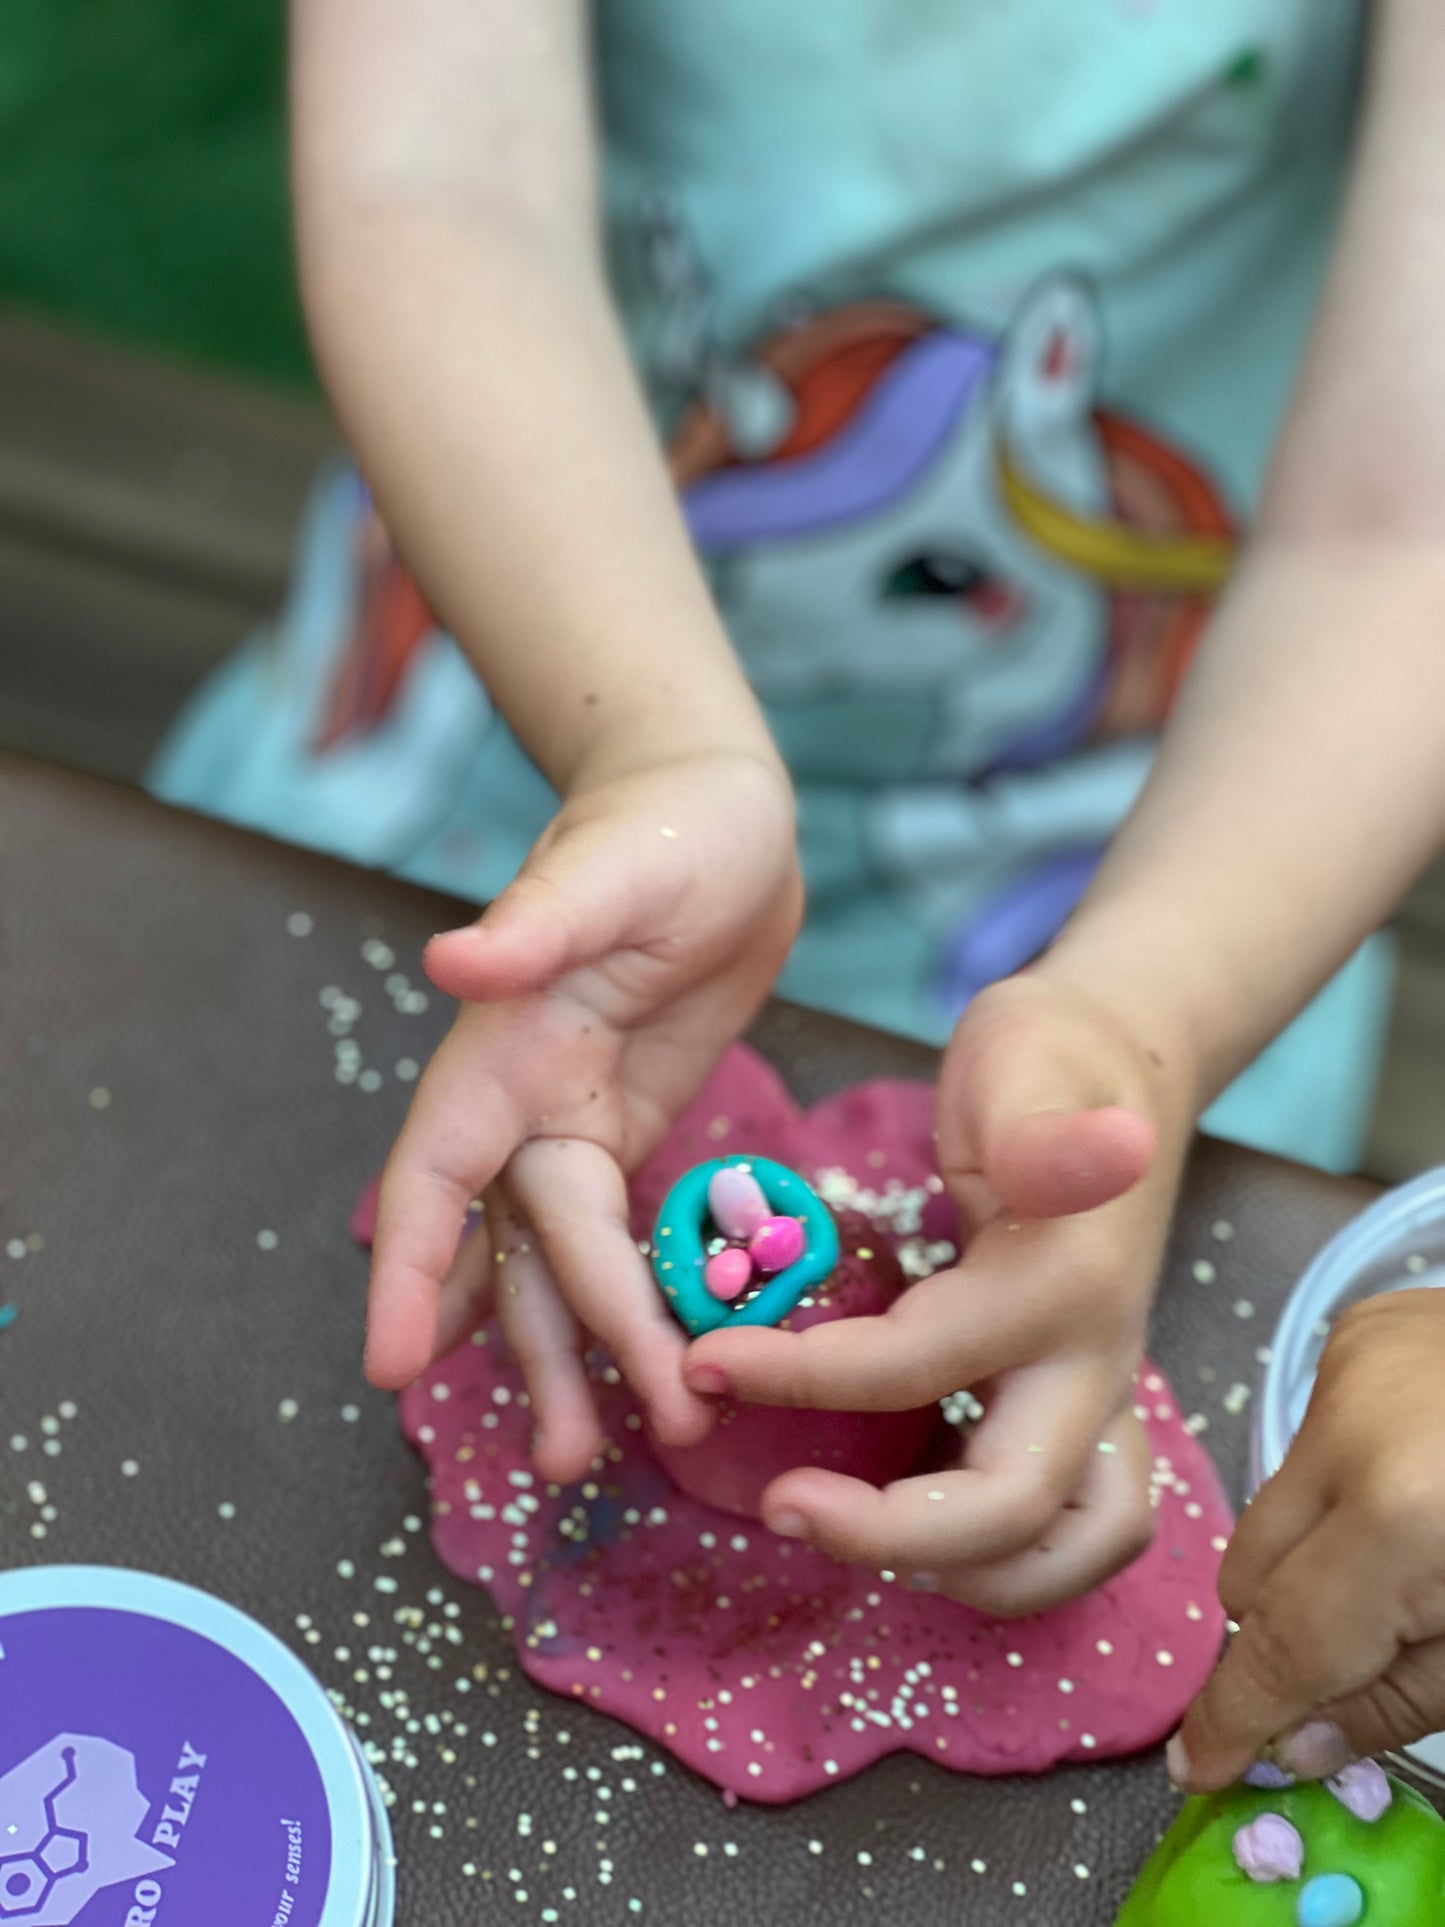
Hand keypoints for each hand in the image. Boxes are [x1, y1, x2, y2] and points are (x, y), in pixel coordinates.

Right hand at [366, 745, 801, 1484]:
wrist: (721, 814)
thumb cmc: (663, 826)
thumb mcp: (611, 871)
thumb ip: (535, 927)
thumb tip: (452, 964)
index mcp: (504, 1046)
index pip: (438, 1174)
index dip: (411, 1267)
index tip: (392, 1364)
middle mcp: (526, 1096)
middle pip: (517, 1247)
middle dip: (538, 1350)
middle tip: (568, 1460)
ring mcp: (580, 1117)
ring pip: (559, 1258)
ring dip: (574, 1352)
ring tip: (590, 1454)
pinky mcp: (634, 1124)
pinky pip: (619, 1233)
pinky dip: (623, 1299)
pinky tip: (637, 1362)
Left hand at [685, 969, 1190, 1615]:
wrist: (1121, 1072)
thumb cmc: (1047, 1057)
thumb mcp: (1027, 1056)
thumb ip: (1042, 1126)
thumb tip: (1105, 1158)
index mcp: (1061, 1284)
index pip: (918, 1364)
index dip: (799, 1377)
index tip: (700, 1363)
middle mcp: (1095, 1360)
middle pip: (1011, 1505)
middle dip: (888, 1533)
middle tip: (775, 1506)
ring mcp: (1103, 1393)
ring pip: (1071, 1544)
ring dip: (965, 1574)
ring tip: (845, 1533)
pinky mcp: (1090, 1409)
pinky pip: (1074, 1524)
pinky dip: (1004, 1557)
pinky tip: (911, 1528)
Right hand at [1171, 1287, 1444, 1790]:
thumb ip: (1397, 1704)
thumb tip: (1297, 1745)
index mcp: (1400, 1522)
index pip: (1280, 1641)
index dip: (1238, 1714)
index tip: (1202, 1767)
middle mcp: (1348, 1432)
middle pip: (1249, 1571)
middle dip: (1290, 1628)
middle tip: (1360, 1654)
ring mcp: (1345, 1369)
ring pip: (1273, 1502)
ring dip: (1323, 1546)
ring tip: (1419, 1543)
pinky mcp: (1355, 1332)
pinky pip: (1309, 1436)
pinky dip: (1349, 1473)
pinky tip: (1420, 1473)